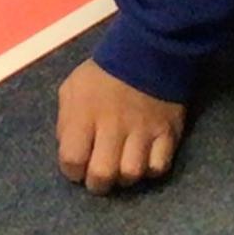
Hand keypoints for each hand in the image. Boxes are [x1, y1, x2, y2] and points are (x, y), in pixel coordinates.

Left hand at [55, 58, 186, 193]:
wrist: (149, 50)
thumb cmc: (104, 73)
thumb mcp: (72, 87)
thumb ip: (66, 120)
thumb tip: (68, 149)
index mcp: (85, 114)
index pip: (72, 160)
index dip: (72, 171)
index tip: (77, 166)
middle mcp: (113, 126)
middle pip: (103, 175)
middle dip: (98, 183)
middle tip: (99, 176)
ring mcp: (143, 131)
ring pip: (132, 174)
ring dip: (125, 177)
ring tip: (123, 167)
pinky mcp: (168, 132)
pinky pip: (159, 166)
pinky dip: (151, 169)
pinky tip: (145, 159)